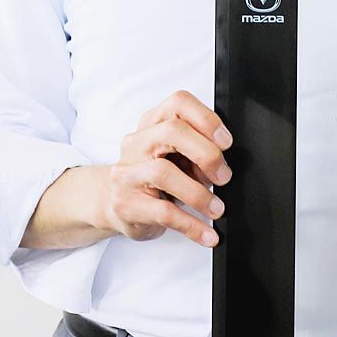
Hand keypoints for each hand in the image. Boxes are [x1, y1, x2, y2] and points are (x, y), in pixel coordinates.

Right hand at [92, 89, 232, 247]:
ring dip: (199, 194)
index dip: (206, 119)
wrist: (110, 201)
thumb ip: (195, 151)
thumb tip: (224, 164)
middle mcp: (137, 143)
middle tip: (223, 176)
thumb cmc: (151, 175)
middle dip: (206, 153)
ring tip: (217, 208)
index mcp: (152, 123)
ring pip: (163, 172)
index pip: (178, 103)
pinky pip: (163, 213)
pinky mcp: (126, 204)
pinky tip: (207, 233)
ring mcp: (127, 173)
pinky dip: (191, 225)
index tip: (226, 142)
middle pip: (172, 132)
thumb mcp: (174, 155)